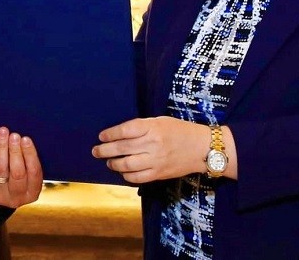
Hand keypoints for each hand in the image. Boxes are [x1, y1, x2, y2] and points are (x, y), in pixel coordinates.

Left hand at [0, 126, 42, 207]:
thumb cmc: (18, 176)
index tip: (26, 139)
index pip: (33, 172)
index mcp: (32, 192)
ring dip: (1, 148)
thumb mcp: (28, 173)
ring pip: (0, 169)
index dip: (29, 154)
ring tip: (2, 133)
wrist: (0, 192)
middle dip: (15, 152)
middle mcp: (16, 196)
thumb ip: (27, 159)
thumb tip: (23, 139)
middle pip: (17, 173)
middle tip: (14, 136)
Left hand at [92, 117, 211, 183]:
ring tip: (108, 162)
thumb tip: (120, 134)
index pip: (125, 130)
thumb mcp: (161, 121)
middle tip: (96, 151)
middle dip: (105, 150)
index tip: (101, 136)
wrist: (202, 148)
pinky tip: (123, 172)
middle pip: (122, 148)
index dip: (110, 134)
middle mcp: (153, 144)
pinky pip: (138, 177)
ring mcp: (156, 160)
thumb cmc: (180, 130)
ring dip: (114, 164)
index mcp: (153, 127)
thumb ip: (142, 126)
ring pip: (127, 165)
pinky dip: (127, 175)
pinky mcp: (159, 173)